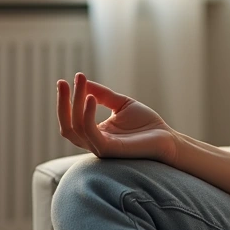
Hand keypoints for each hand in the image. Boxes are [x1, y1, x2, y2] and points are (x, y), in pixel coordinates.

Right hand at [56, 73, 179, 163]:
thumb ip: (102, 95)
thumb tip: (83, 81)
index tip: (66, 80)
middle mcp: (93, 143)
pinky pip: (90, 133)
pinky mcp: (109, 149)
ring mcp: (100, 148)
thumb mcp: (121, 104)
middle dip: (62, 103)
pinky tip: (90, 98)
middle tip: (63, 82)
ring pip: (76, 128)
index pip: (71, 120)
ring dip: (75, 103)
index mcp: (95, 134)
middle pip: (67, 126)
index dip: (65, 101)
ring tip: (81, 83)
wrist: (167, 138)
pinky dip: (87, 114)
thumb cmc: (146, 124)